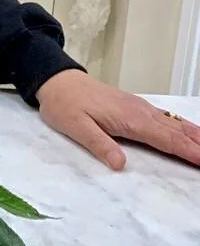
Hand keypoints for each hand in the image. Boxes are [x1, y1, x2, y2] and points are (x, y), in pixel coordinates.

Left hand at [37, 69, 199, 170]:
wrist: (58, 81)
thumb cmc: (65, 104)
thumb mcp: (76, 127)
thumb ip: (99, 145)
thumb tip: (120, 164)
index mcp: (130, 120)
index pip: (167, 140)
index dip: (189, 152)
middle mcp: (140, 112)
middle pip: (178, 132)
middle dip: (199, 145)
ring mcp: (140, 108)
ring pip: (176, 124)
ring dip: (196, 136)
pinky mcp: (135, 107)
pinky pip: (167, 119)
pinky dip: (184, 127)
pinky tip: (191, 132)